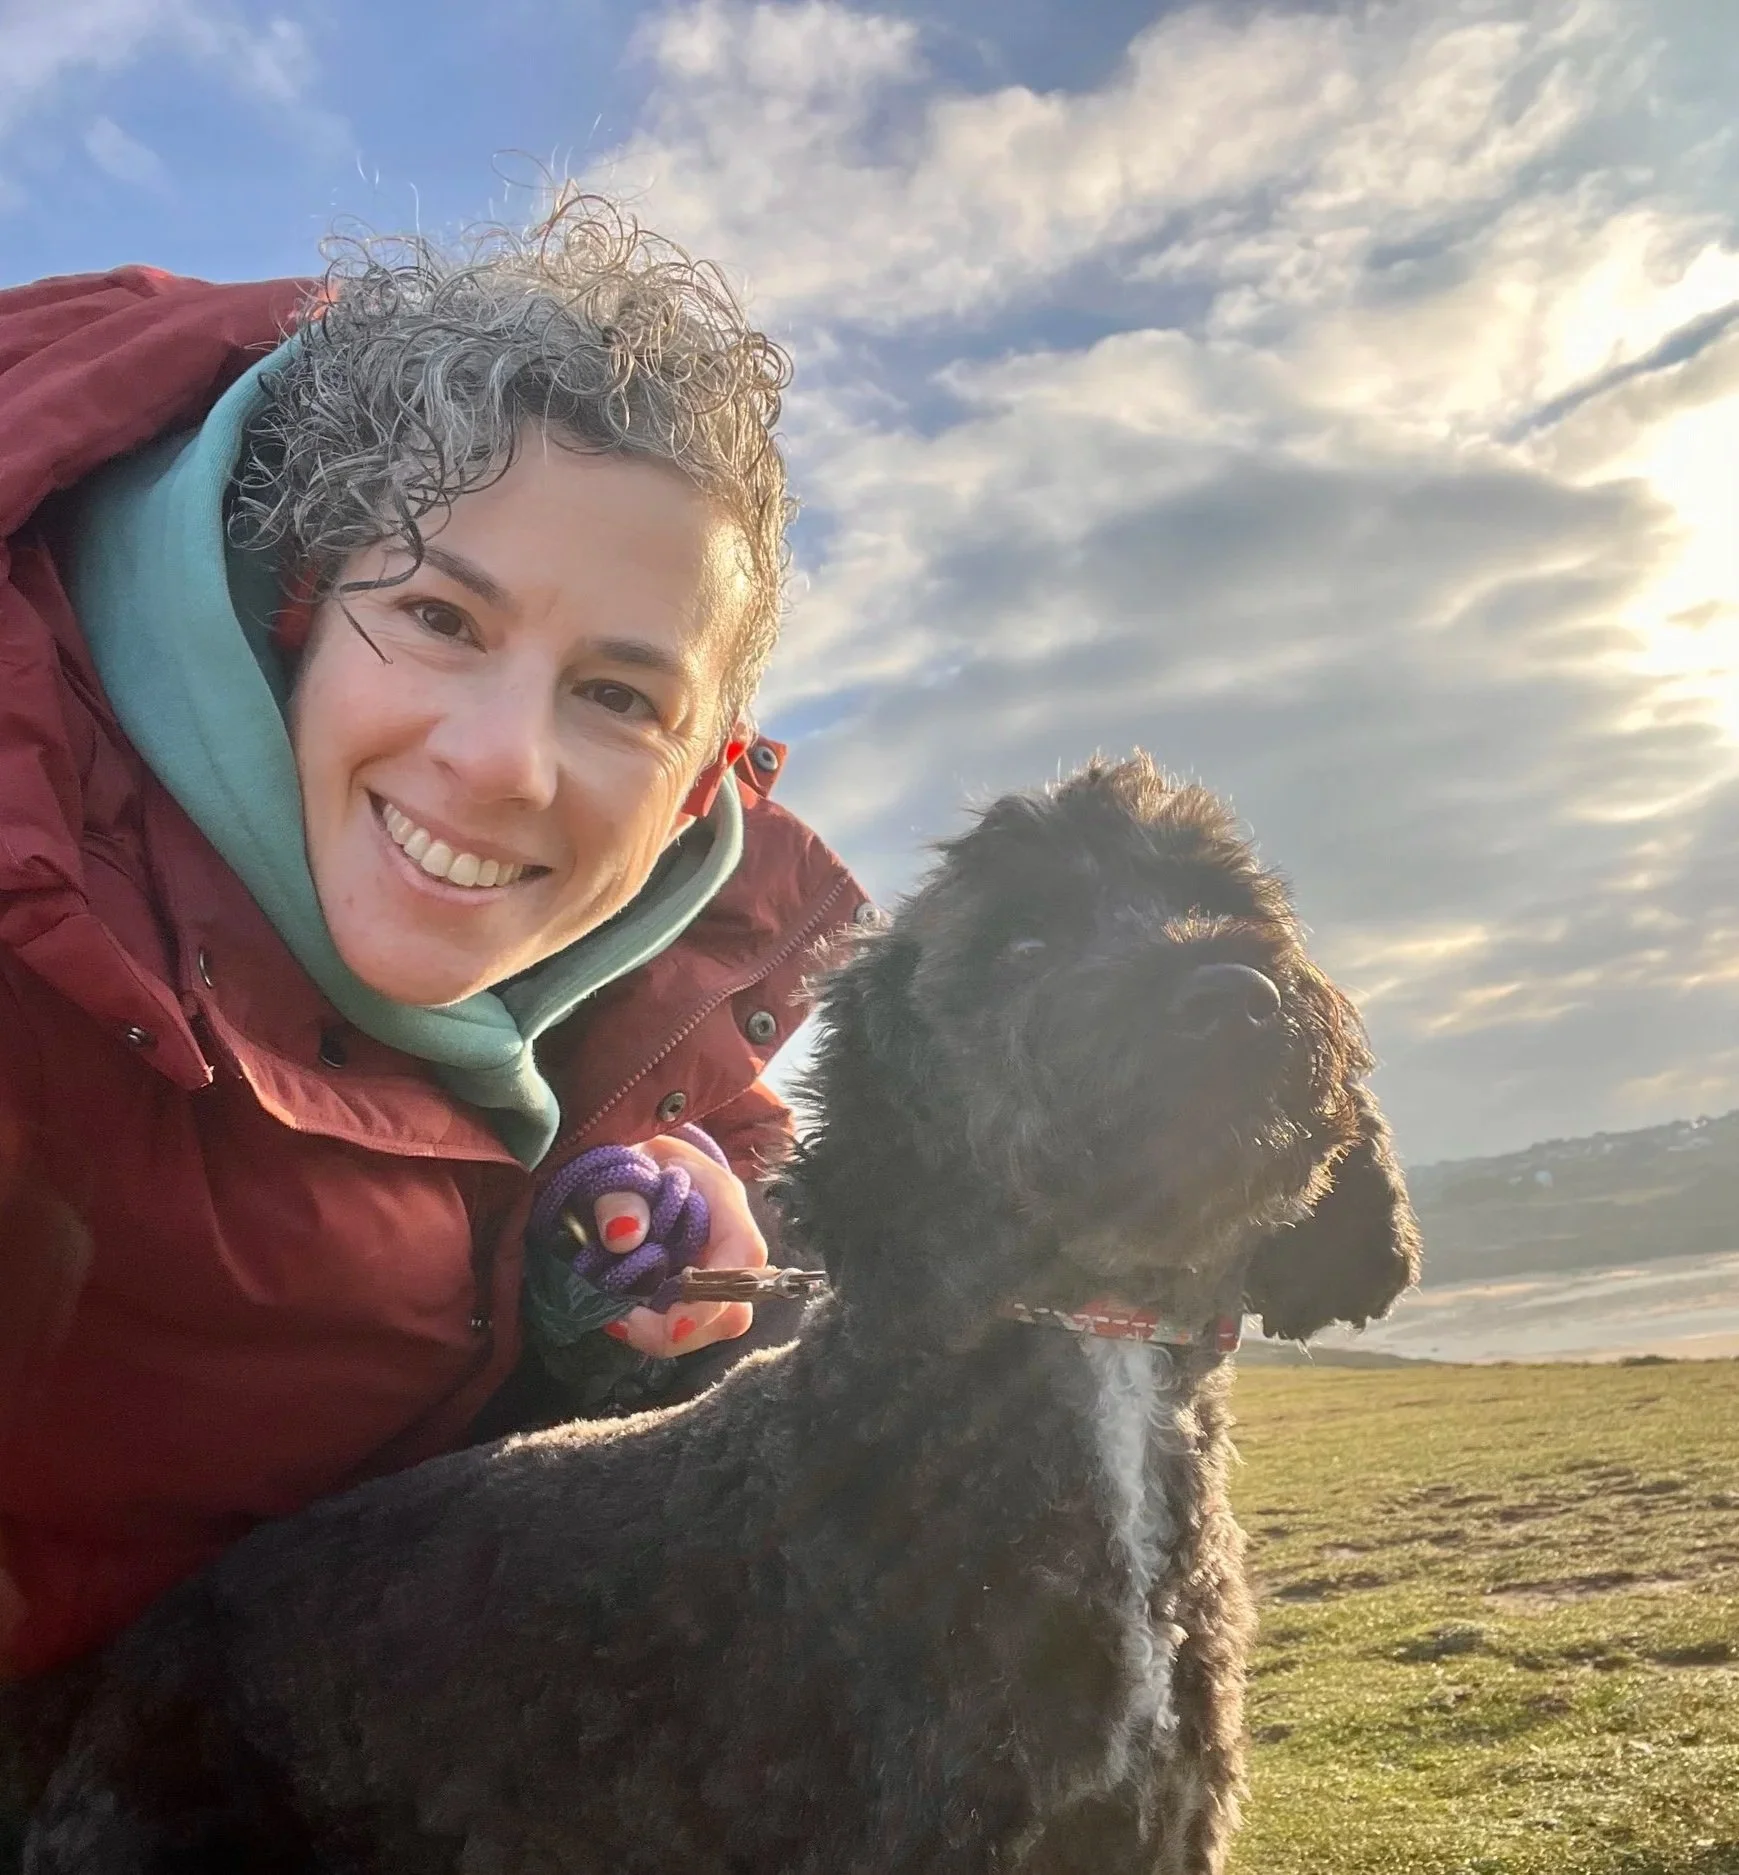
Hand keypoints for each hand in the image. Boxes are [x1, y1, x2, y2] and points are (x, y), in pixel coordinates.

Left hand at [591, 1134, 766, 1358]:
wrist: (632, 1157)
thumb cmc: (631, 1153)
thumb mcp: (620, 1162)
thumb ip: (619, 1193)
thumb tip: (623, 1234)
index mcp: (722, 1197)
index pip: (745, 1255)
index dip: (717, 1296)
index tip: (672, 1323)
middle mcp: (729, 1237)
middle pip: (736, 1304)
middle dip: (686, 1329)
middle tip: (627, 1324)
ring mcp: (715, 1265)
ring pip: (716, 1322)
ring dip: (668, 1333)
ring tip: (620, 1319)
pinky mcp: (696, 1286)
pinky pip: (692, 1322)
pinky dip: (658, 1329)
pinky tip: (624, 1317)